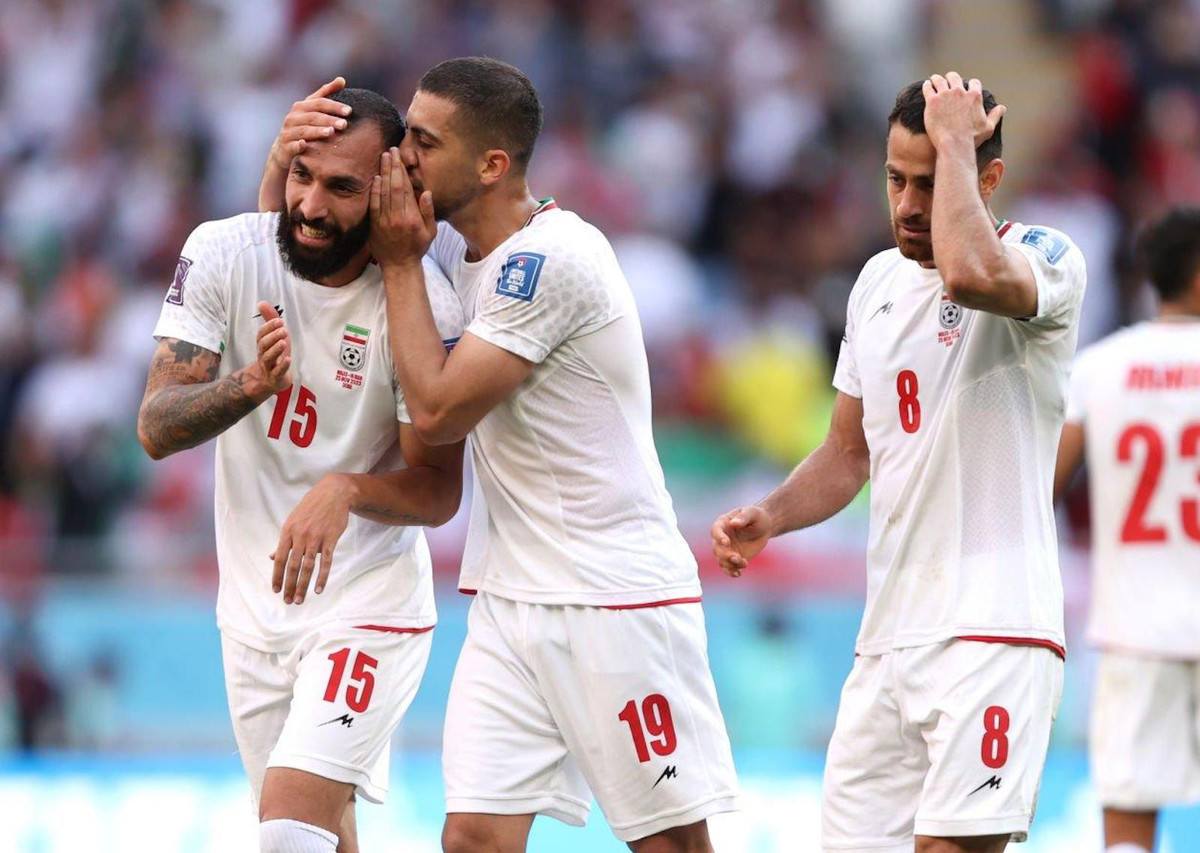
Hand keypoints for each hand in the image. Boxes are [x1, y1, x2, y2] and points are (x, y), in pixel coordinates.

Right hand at [247, 301, 292, 395]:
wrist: (269, 380)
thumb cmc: (274, 354)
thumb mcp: (274, 337)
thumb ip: (270, 320)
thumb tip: (262, 302)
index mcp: (262, 345)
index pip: (261, 335)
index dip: (269, 327)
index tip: (279, 321)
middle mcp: (263, 355)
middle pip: (263, 345)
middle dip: (273, 337)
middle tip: (283, 330)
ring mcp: (269, 367)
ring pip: (268, 358)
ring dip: (276, 349)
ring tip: (284, 342)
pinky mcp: (276, 377)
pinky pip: (277, 372)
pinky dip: (282, 366)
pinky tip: (288, 359)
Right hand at [267, 77, 350, 171]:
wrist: (284, 149)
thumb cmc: (303, 126)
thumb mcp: (312, 109)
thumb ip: (325, 94)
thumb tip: (342, 79)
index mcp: (301, 107)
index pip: (319, 103)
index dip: (334, 106)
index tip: (349, 111)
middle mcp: (293, 117)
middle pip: (313, 117)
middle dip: (329, 120)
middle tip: (344, 124)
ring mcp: (288, 132)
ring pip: (304, 131)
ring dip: (317, 131)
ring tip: (331, 132)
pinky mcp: (286, 148)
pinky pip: (293, 146)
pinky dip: (297, 145)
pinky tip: (304, 145)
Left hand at [272, 473, 351, 603]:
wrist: (333, 493)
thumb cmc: (311, 507)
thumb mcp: (293, 521)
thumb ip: (284, 541)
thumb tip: (272, 557)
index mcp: (287, 531)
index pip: (279, 559)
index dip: (277, 576)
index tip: (276, 590)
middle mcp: (300, 536)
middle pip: (292, 566)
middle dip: (289, 586)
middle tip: (288, 601)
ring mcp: (315, 538)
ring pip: (307, 567)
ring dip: (303, 585)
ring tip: (300, 599)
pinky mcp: (330, 539)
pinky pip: (325, 562)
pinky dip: (322, 577)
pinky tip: (318, 589)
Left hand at [370, 147, 435, 268]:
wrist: (399, 265)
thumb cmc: (417, 248)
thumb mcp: (431, 232)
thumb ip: (428, 212)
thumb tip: (427, 192)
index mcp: (413, 218)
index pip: (407, 189)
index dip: (403, 172)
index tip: (401, 158)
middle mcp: (398, 218)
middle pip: (394, 186)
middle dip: (392, 167)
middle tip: (391, 150)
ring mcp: (385, 221)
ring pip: (383, 192)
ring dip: (383, 173)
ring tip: (383, 157)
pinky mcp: (375, 225)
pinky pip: (374, 204)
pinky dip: (375, 190)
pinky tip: (376, 178)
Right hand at [711, 506, 773, 577]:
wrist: (763, 528)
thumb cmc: (756, 517)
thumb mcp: (752, 513)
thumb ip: (743, 517)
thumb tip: (733, 523)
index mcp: (723, 523)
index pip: (716, 531)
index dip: (719, 537)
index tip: (726, 542)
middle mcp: (721, 538)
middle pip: (717, 549)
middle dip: (725, 555)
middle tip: (738, 558)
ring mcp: (726, 549)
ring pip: (722, 560)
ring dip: (730, 564)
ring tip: (745, 564)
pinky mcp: (733, 558)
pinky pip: (728, 568)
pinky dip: (731, 572)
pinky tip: (738, 574)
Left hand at [922, 72, 1005, 152]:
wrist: (954, 144)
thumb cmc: (971, 138)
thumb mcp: (988, 127)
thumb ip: (995, 116)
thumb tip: (1002, 108)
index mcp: (974, 96)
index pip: (974, 83)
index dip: (970, 85)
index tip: (965, 87)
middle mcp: (960, 92)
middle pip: (955, 77)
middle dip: (951, 78)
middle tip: (947, 80)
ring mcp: (945, 95)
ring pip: (939, 80)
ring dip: (937, 79)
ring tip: (933, 80)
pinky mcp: (932, 101)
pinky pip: (928, 88)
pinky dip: (927, 85)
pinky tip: (927, 85)